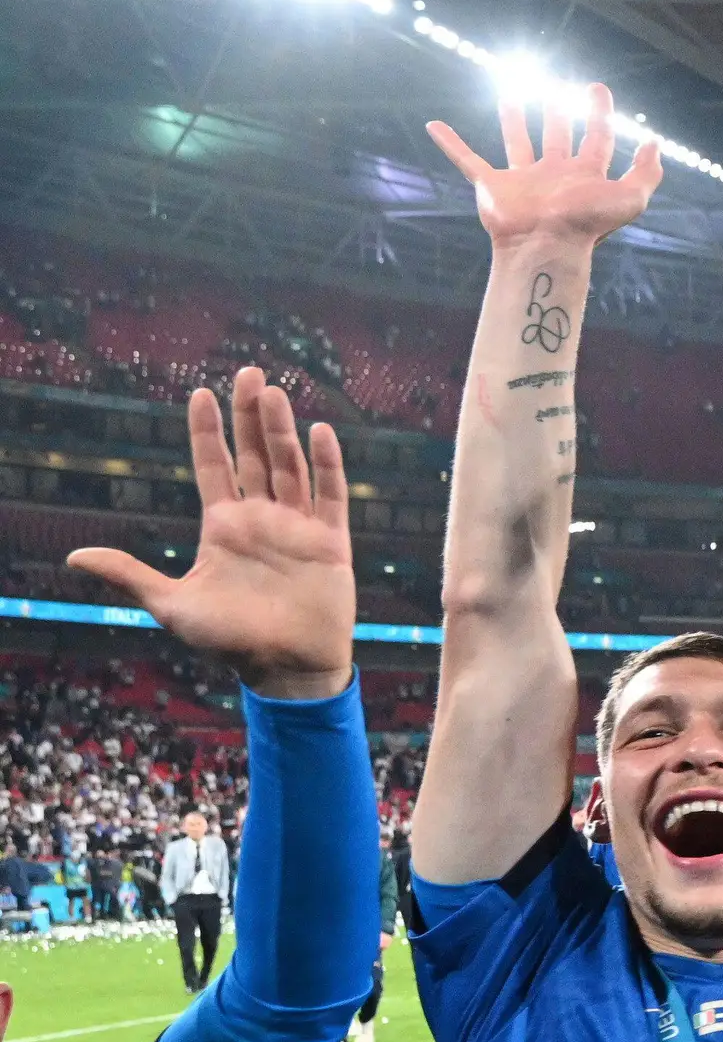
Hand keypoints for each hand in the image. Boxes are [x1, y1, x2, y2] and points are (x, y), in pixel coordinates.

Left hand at [70, 368, 354, 698]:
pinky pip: (330, 494)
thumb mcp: (171, 604)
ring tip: (274, 392)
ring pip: (289, 465)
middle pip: (254, 455)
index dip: (206, 431)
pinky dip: (327, 464)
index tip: (200, 393)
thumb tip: (73, 558)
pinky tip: (320, 433)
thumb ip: (129, 575)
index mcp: (223, 528)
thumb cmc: (228, 640)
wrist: (286, 667)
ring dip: (281, 429)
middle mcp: (260, 519)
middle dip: (249, 414)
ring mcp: (297, 526)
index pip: (213, 467)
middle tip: (249, 373)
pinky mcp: (330, 541)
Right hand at [425, 86, 662, 251]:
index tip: (596, 86)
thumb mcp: (631, 198)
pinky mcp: (492, 186)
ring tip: (511, 95)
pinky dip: (450, 144)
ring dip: (514, 120)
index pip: (597, 136)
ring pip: (518, 142)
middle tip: (555, 88)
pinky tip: (435, 126)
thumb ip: (647, 172)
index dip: (599, 112)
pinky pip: (466, 160)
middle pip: (557, 136)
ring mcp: (522, 180)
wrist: (545, 246)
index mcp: (586, 175)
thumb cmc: (587, 225)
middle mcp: (554, 175)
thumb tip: (653, 142)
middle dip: (557, 113)